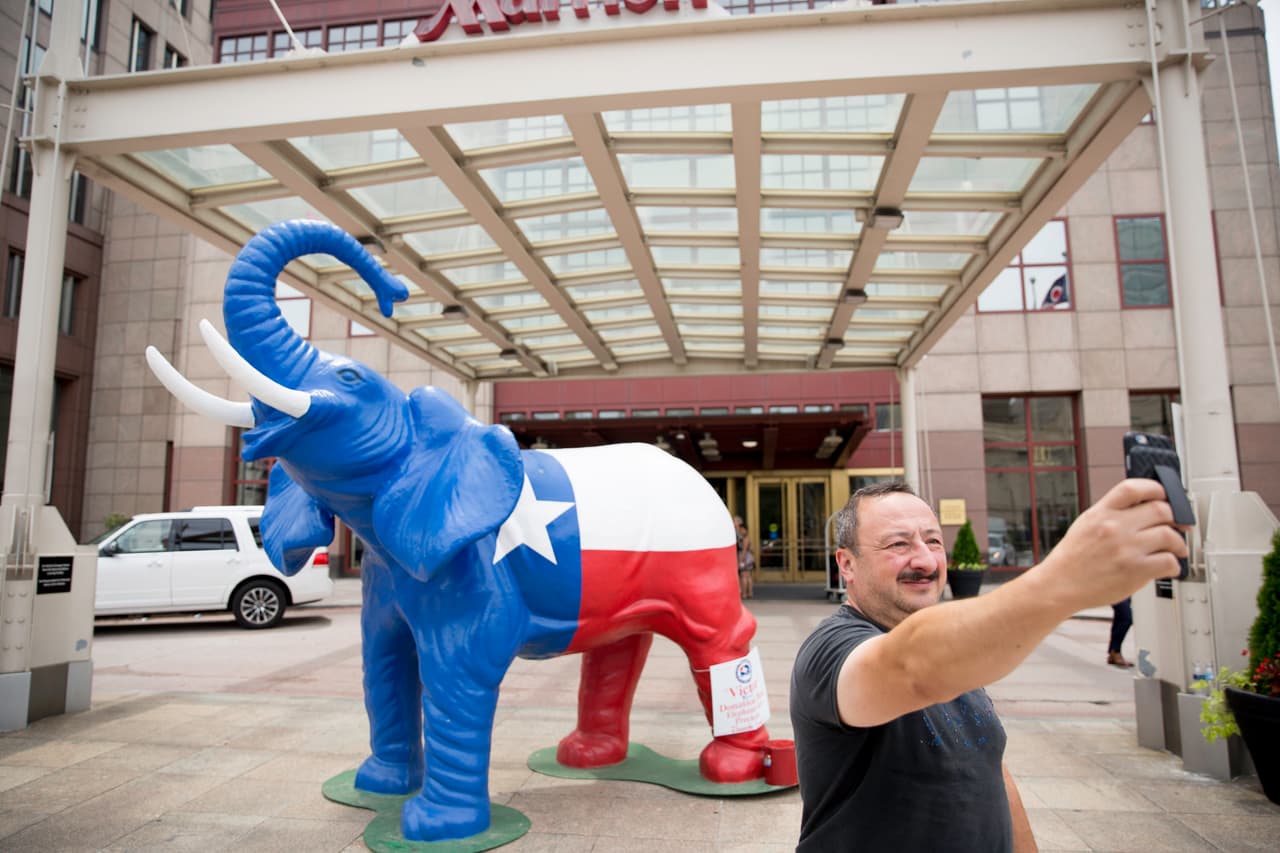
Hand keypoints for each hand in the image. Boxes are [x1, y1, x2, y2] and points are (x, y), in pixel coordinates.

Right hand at [1038, 478, 1187, 610]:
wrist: (1060, 584)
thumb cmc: (1072, 559)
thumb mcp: (1086, 524)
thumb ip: (1112, 513)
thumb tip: (1142, 507)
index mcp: (1101, 513)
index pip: (1133, 488)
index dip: (1156, 488)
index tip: (1164, 495)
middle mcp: (1114, 527)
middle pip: (1160, 509)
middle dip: (1175, 518)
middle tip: (1179, 525)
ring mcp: (1126, 548)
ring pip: (1169, 535)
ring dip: (1179, 543)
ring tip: (1177, 549)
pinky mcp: (1135, 570)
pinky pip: (1169, 562)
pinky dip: (1174, 565)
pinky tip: (1168, 566)